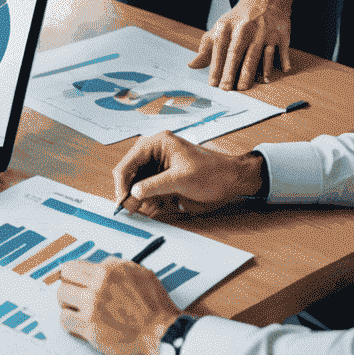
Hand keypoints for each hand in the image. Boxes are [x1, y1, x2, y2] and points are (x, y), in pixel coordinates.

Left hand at [56, 256, 180, 354]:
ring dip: (67, 304)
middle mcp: (100, 282)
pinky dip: (69, 323)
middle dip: (69, 285)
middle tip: (73, 296)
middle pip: (66, 275)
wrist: (164, 336)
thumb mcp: (143, 276)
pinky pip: (65, 319)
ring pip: (62, 296)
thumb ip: (119, 269)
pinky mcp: (90, 326)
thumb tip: (104, 268)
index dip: (77, 276)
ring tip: (76, 312)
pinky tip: (78, 326)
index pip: (79, 264)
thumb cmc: (157, 310)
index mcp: (112, 268)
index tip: (76, 282)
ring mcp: (93, 304)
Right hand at [111, 130, 265, 219]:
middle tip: (129, 211)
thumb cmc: (210, 173)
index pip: (129, 162)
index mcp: (156, 143)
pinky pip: (149, 188)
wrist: (232, 179)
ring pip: (138, 183)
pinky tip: (153, 208)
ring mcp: (158, 164)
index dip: (122, 183)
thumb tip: (133, 193)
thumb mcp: (181, 180)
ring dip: (138, 198)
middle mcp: (154, 152)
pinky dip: (148, 200)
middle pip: (130, 173)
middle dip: (129, 192)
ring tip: (142, 211)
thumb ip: (155, 185)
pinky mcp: (164, 176)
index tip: (121, 202)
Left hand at [190, 0, 292, 88]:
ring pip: (256, 54)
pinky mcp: (280, 34)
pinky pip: (279, 51)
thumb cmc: (239, 19)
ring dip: (251, 72)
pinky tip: (268, 78)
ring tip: (244, 87)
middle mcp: (245, 28)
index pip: (220, 49)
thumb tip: (192, 65)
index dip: (216, 66)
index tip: (212, 83)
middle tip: (226, 89)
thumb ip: (206, 47)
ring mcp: (264, 31)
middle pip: (237, 52)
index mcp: (228, 26)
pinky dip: (276, 64)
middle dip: (231, 71)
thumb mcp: (221, 28)